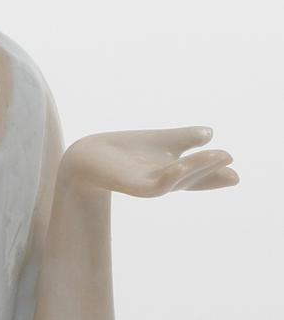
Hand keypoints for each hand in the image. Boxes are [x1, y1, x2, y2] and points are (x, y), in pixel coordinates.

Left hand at [61, 127, 237, 198]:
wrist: (87, 157)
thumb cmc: (123, 151)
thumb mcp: (159, 142)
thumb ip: (183, 138)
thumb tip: (210, 132)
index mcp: (171, 172)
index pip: (198, 174)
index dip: (214, 172)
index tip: (233, 170)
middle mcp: (163, 181)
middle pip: (192, 179)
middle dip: (212, 174)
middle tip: (233, 168)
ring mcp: (149, 185)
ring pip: (178, 180)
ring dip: (200, 168)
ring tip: (221, 155)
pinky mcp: (133, 187)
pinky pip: (156, 184)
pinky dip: (171, 175)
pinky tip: (182, 163)